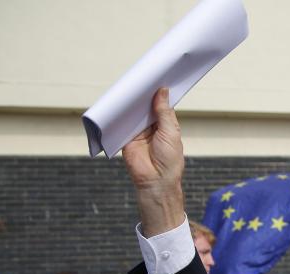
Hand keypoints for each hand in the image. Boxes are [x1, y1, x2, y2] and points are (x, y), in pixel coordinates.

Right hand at [121, 88, 184, 234]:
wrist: (155, 180)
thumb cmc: (169, 159)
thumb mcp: (170, 132)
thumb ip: (164, 112)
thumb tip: (162, 90)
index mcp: (165, 124)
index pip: (161, 104)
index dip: (159, 92)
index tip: (158, 76)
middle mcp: (151, 126)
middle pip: (145, 105)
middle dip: (144, 94)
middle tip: (142, 76)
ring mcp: (137, 131)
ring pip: (133, 112)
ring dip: (132, 101)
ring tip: (131, 84)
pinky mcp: (125, 136)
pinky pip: (121, 121)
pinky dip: (120, 112)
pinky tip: (119, 100)